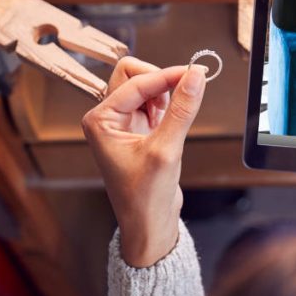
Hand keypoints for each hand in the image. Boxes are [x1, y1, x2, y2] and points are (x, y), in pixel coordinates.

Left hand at [81, 57, 206, 266]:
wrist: (148, 224)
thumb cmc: (144, 197)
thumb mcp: (166, 150)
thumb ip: (181, 110)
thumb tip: (195, 77)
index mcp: (100, 120)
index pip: (135, 82)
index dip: (166, 75)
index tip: (194, 71)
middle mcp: (107, 118)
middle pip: (133, 75)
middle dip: (160, 80)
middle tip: (184, 91)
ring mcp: (123, 122)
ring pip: (145, 86)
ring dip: (165, 93)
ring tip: (174, 119)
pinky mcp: (139, 128)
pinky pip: (154, 102)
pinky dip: (168, 105)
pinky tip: (173, 125)